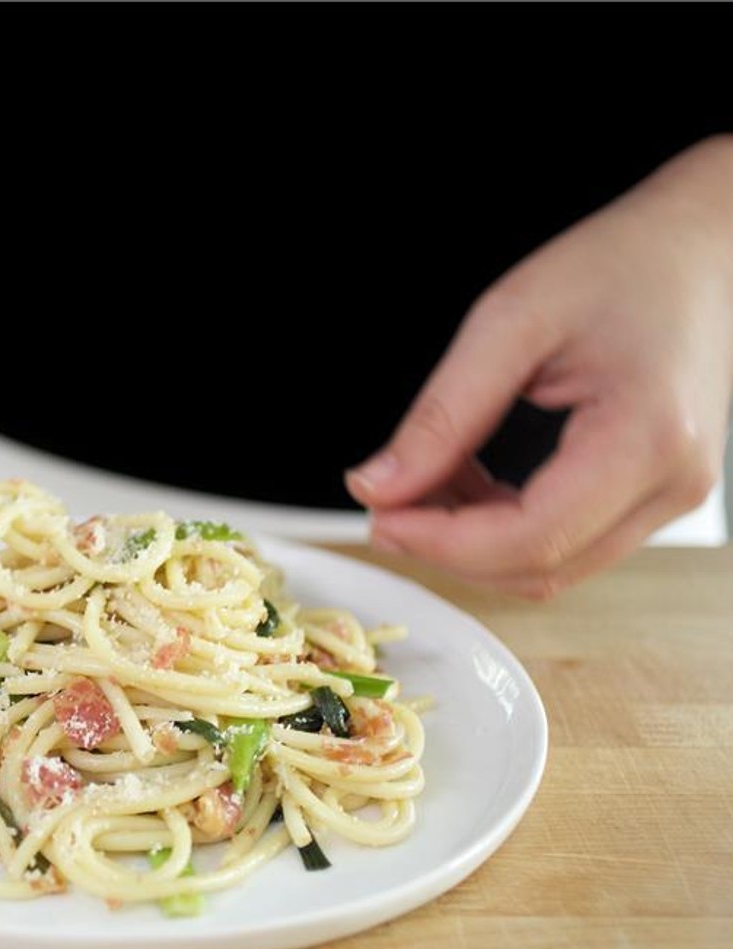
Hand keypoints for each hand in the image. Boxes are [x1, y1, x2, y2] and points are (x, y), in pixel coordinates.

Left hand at [345, 135, 732, 598]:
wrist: (700, 248)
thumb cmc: (622, 264)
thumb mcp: (511, 322)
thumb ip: (442, 414)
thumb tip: (379, 485)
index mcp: (647, 438)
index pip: (530, 539)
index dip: (440, 543)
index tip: (379, 515)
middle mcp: (673, 484)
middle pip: (539, 569)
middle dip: (446, 549)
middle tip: (383, 504)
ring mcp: (671, 497)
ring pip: (550, 567)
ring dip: (470, 543)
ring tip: (420, 484)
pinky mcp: (653, 495)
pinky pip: (567, 543)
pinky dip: (501, 529)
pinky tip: (462, 483)